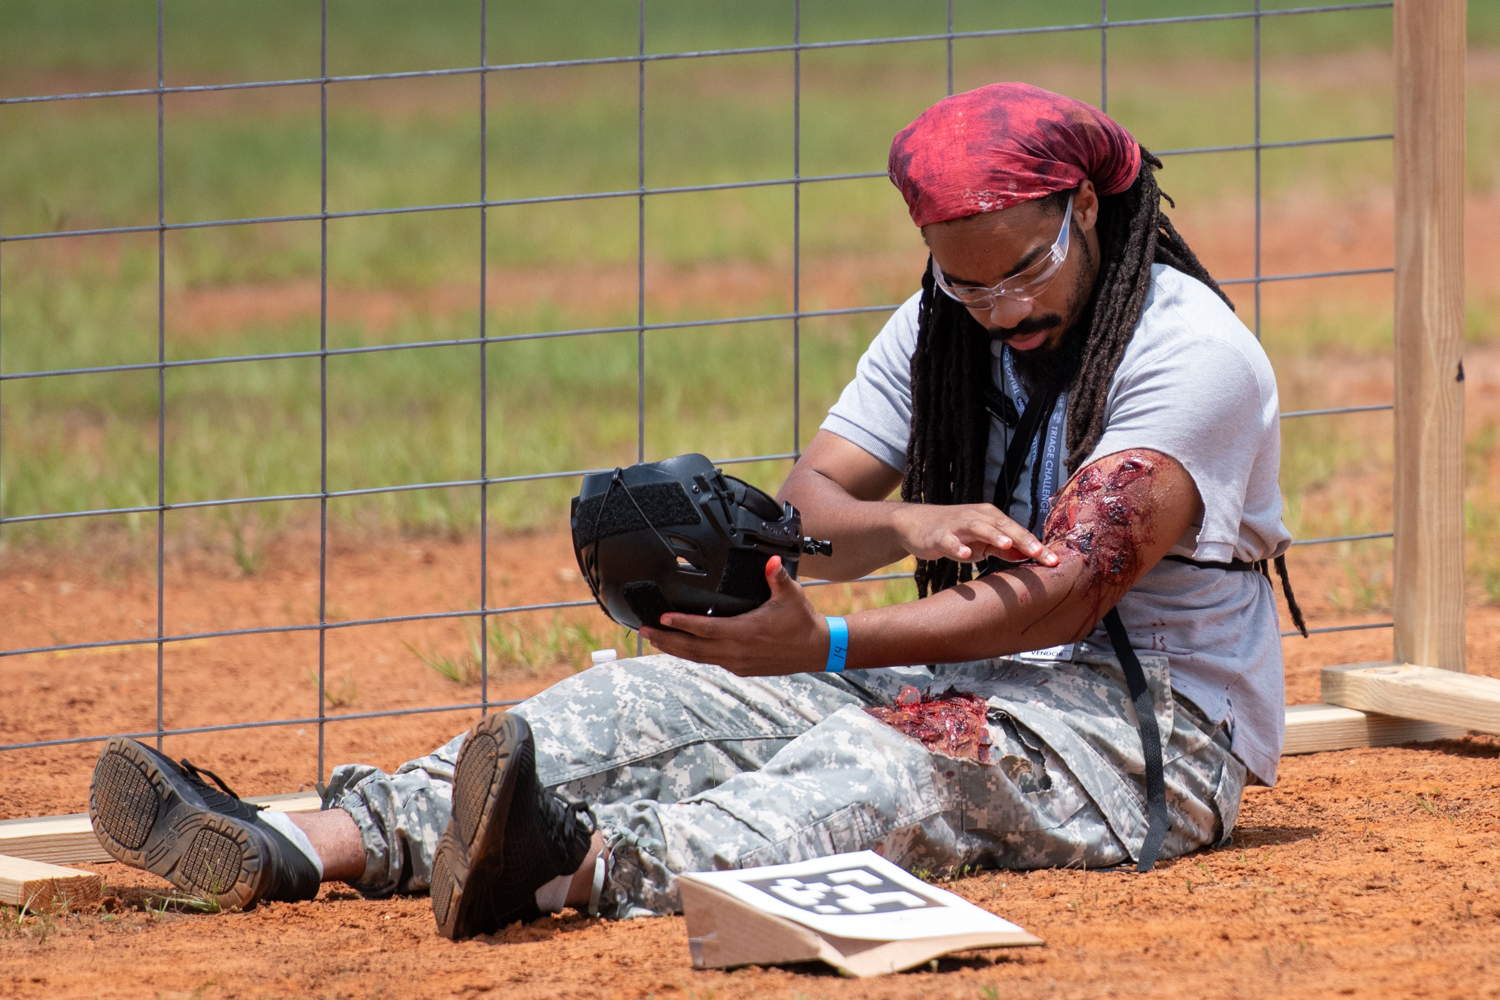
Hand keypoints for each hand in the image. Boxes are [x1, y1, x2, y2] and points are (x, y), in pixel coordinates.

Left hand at [640, 556, 828, 675]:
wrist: (817, 650)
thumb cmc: (802, 622)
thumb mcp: (791, 595)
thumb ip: (777, 577)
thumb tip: (771, 561)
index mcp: (744, 633)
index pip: (705, 629)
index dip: (682, 624)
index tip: (661, 619)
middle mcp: (737, 652)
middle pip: (693, 649)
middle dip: (666, 641)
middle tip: (643, 632)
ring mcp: (737, 663)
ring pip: (698, 659)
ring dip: (675, 650)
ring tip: (654, 641)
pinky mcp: (741, 668)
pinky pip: (710, 662)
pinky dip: (693, 655)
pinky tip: (683, 648)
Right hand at [890, 502, 1057, 565]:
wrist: (915, 523)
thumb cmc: (954, 532)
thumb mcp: (982, 541)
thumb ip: (1003, 549)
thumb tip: (1027, 556)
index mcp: (991, 518)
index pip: (1018, 532)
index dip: (1036, 546)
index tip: (1054, 561)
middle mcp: (977, 517)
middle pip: (1004, 527)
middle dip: (1023, 540)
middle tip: (1040, 553)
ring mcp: (957, 525)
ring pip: (978, 528)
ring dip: (993, 536)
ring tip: (1007, 545)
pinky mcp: (938, 535)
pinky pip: (949, 541)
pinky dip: (958, 546)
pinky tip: (966, 554)